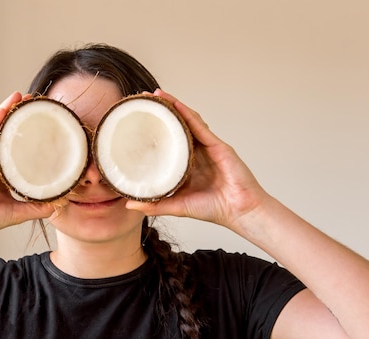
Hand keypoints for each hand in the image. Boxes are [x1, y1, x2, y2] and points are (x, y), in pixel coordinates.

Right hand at [0, 92, 56, 250]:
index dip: (25, 131)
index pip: (12, 145)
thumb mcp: (17, 212)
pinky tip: (3, 110)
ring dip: (5, 111)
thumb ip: (37, 207)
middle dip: (16, 114)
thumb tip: (61, 204)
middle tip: (32, 100)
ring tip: (19, 97)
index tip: (41, 118)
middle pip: (2, 132)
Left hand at [126, 89, 269, 229]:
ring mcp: (208, 147)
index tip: (136, 120)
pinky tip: (175, 104)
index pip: (167, 142)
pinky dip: (187, 114)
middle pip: (176, 126)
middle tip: (142, 99)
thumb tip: (129, 204)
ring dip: (173, 106)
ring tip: (156, 95)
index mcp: (186, 165)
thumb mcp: (177, 206)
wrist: (240, 211)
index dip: (154, 129)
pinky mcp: (218, 146)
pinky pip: (200, 126)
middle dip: (161, 111)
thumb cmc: (213, 209)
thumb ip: (155, 205)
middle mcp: (196, 153)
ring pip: (188, 121)